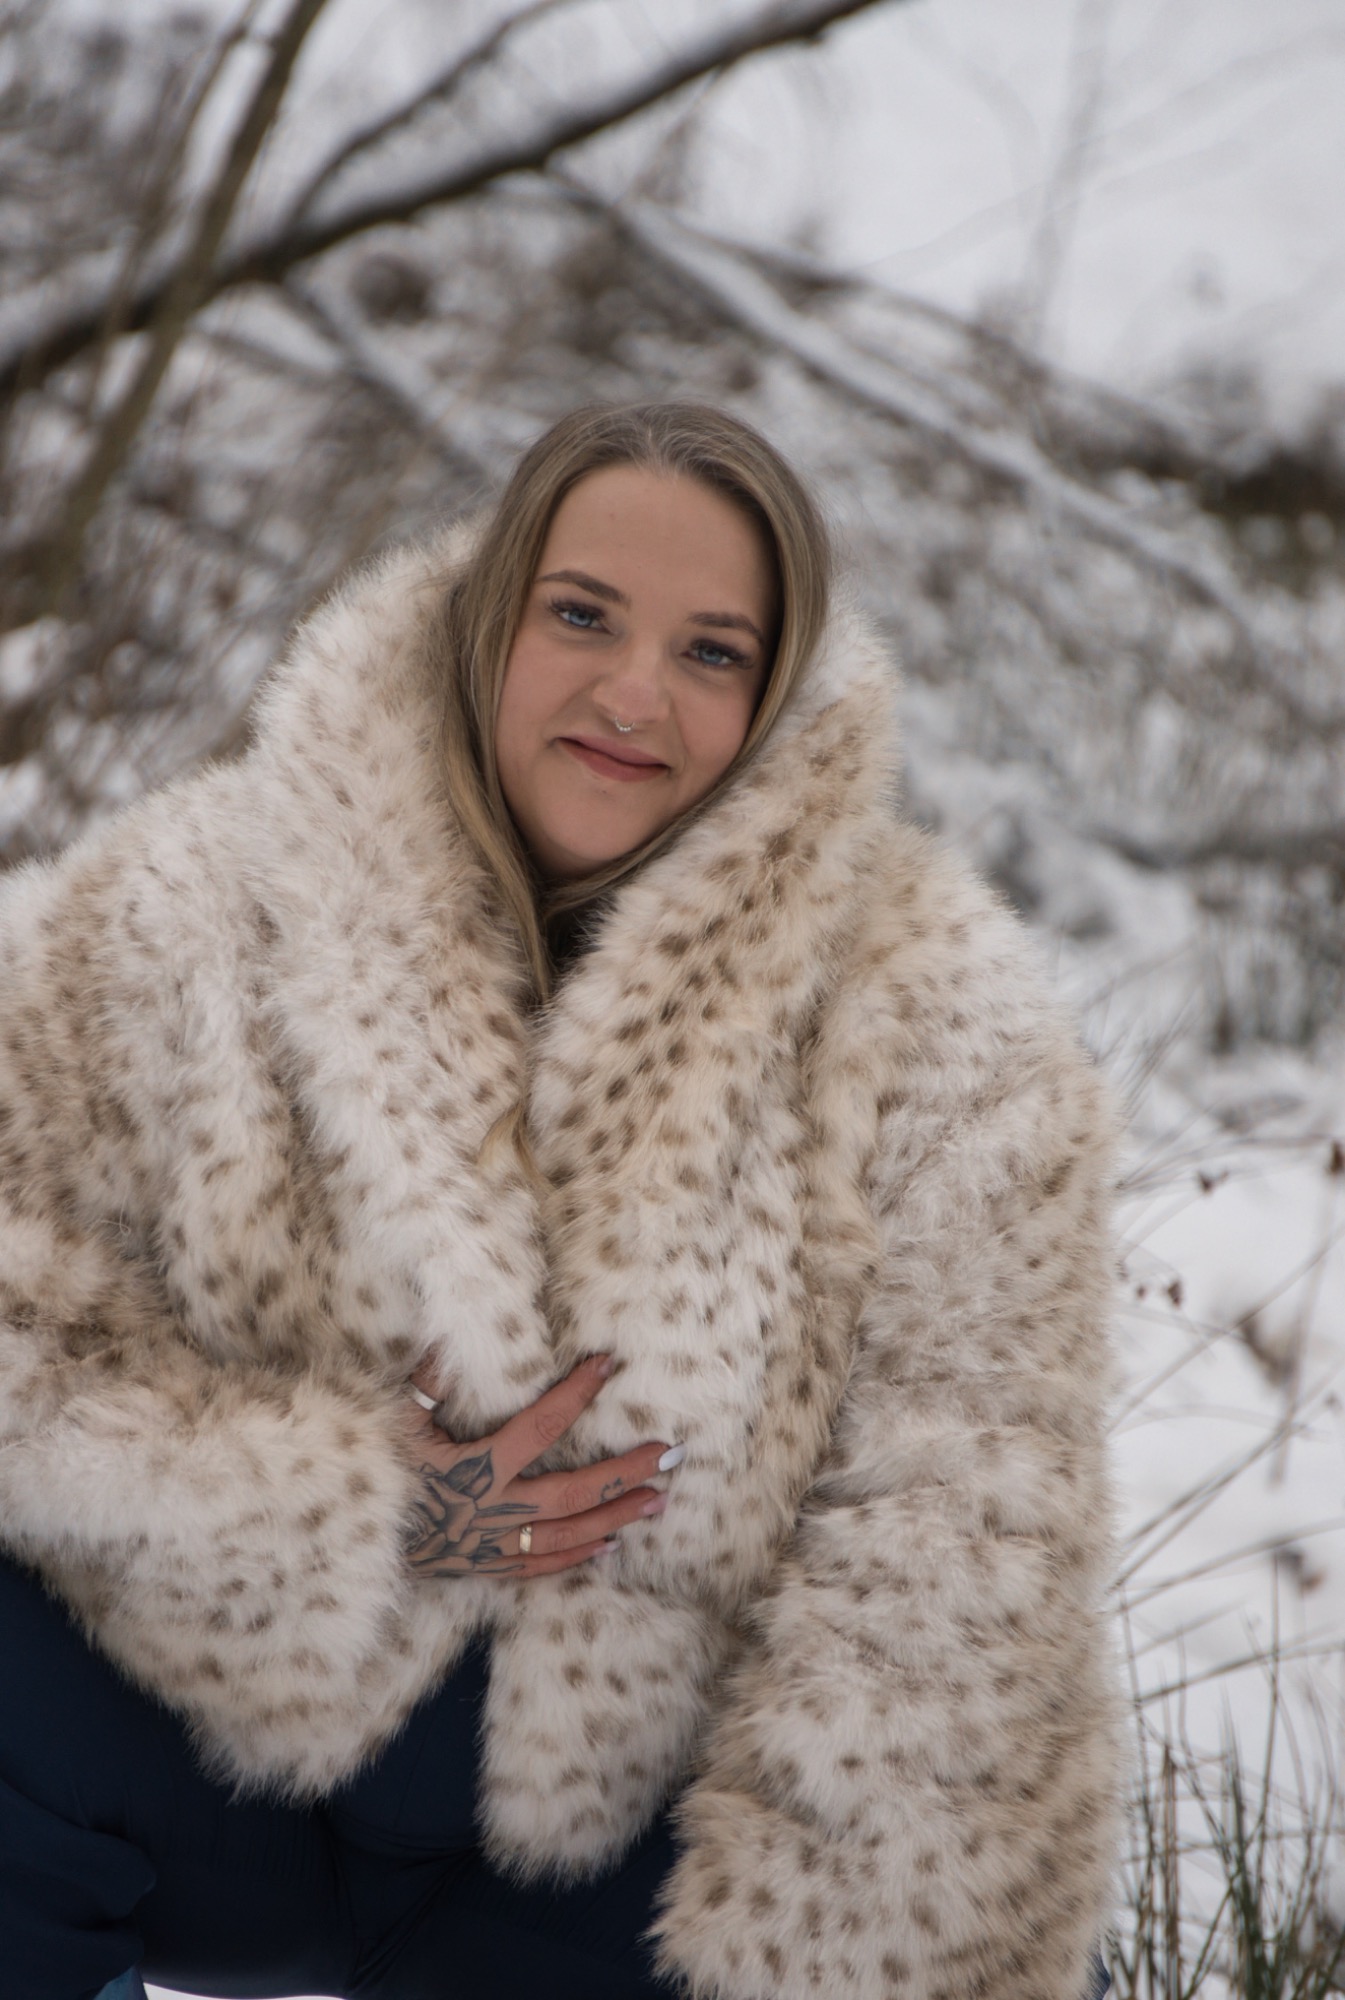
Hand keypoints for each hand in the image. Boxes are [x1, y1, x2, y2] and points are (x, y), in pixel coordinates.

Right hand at [398, 1354, 679, 1579]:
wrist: (349, 1546)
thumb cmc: (373, 1477)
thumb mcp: (392, 1426)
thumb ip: (425, 1386)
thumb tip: (448, 1343)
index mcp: (474, 1468)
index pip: (540, 1426)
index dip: (575, 1394)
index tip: (608, 1366)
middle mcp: (493, 1510)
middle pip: (574, 1492)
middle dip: (625, 1472)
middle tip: (669, 1455)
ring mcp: (492, 1545)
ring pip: (568, 1533)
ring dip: (616, 1516)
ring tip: (658, 1500)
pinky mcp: (486, 1568)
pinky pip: (541, 1565)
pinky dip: (577, 1555)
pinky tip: (611, 1544)